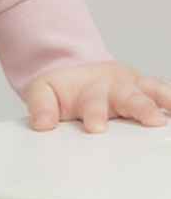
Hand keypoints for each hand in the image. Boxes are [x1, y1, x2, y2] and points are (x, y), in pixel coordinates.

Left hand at [24, 61, 170, 132]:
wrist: (75, 71)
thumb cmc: (63, 89)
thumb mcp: (43, 92)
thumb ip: (41, 106)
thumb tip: (42, 124)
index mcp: (88, 90)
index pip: (92, 102)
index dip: (95, 114)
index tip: (96, 127)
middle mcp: (114, 87)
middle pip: (128, 96)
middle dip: (138, 107)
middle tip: (151, 119)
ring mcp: (133, 87)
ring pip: (150, 92)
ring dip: (161, 102)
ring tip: (167, 117)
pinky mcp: (147, 89)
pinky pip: (162, 92)